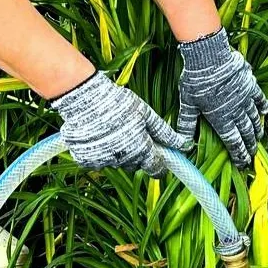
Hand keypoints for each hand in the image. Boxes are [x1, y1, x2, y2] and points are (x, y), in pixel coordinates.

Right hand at [51, 71, 191, 177]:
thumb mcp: (144, 113)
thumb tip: (183, 144)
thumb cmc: (117, 102)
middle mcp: (124, 160)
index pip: (156, 169)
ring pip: (117, 161)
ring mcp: (104, 162)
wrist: (83, 99)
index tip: (158, 158)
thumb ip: (163, 131)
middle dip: (138, 153)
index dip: (160, 165)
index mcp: (141, 149)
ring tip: (112, 129)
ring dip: (118, 151)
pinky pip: (98, 160)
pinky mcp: (87, 160)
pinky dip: (100, 151)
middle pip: (136, 164)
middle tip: (132, 133)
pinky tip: (97, 134)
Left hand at [177, 27, 267, 167]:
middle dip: (249, 146)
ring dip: (257, 129)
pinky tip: (264, 112)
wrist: (209, 57)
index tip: (242, 163)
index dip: (238, 154)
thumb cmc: (195, 81)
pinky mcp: (250, 85)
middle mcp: (236, 112)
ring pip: (254, 118)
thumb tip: (182, 144)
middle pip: (246, 133)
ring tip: (259, 137)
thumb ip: (186, 125)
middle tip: (252, 155)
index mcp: (221, 119)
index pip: (233, 142)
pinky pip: (260, 99)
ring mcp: (245, 98)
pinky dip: (263, 107)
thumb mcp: (187, 104)